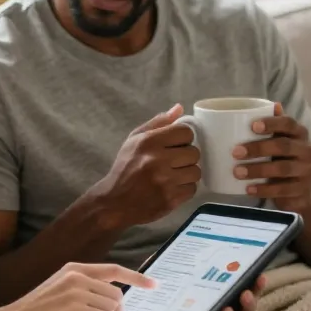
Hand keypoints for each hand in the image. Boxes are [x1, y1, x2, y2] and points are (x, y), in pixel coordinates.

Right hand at [0, 262, 155, 310]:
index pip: (114, 269)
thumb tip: (113, 302)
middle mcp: (76, 275)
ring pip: (113, 306)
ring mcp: (75, 290)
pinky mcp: (74, 307)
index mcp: (74, 269)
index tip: (154, 284)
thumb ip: (85, 291)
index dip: (137, 277)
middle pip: (117, 293)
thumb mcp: (62, 293)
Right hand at [95, 105, 200, 227]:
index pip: (185, 132)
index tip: (175, 145)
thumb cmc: (125, 168)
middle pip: (194, 152)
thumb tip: (179, 108)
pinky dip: (184, 189)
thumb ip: (158, 123)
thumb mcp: (134, 140)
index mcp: (149, 142)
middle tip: (173, 162)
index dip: (183, 139)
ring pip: (196, 172)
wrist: (114, 202)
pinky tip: (171, 187)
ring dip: (187, 173)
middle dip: (185, 157)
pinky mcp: (170, 199)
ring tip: (173, 175)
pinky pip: (192, 189)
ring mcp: (165, 181)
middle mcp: (158, 160)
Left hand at [232, 103, 310, 212]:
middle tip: (235, 152)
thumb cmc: (280, 160)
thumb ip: (271, 126)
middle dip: (258, 148)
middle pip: (283, 146)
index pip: (288, 123)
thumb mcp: (275, 142)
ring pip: (282, 168)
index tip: (253, 126)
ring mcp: (306, 171)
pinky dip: (264, 189)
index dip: (272, 123)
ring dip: (258, 170)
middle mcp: (306, 150)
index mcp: (298, 133)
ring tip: (237, 172)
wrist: (297, 193)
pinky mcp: (302, 190)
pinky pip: (283, 189)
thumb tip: (273, 105)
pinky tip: (248, 189)